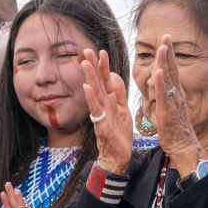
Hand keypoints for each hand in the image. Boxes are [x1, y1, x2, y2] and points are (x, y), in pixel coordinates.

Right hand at [81, 49, 132, 174]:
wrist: (117, 157)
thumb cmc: (119, 136)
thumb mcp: (123, 110)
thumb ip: (119, 94)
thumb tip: (115, 76)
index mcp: (110, 102)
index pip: (105, 80)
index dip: (103, 66)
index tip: (100, 51)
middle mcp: (103, 106)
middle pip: (97, 83)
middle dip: (92, 67)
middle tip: (87, 50)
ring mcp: (101, 115)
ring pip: (94, 93)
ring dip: (89, 77)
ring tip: (85, 63)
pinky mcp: (102, 124)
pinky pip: (96, 109)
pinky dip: (91, 98)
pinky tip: (87, 87)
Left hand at [153, 35, 202, 173]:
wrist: (181, 145)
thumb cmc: (172, 129)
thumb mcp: (167, 108)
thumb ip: (163, 96)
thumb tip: (158, 85)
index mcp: (174, 93)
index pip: (170, 71)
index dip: (168, 56)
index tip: (164, 41)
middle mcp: (176, 94)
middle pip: (172, 70)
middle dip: (169, 52)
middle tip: (166, 35)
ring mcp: (173, 102)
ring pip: (169, 79)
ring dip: (165, 63)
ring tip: (163, 47)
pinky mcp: (167, 112)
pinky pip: (164, 95)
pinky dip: (161, 83)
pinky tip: (158, 72)